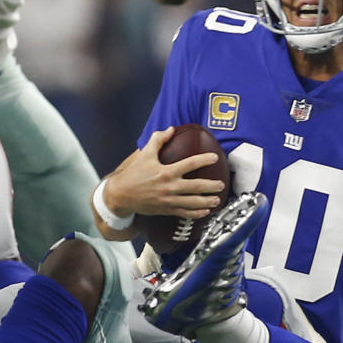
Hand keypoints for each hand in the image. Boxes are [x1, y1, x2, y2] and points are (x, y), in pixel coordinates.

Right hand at [106, 127, 223, 217]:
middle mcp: (169, 187)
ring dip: (207, 202)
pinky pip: (184, 213)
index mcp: (166, 172)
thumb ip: (158, 140)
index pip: (190, 164)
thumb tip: (171, 129)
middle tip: (221, 184)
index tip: (214, 158)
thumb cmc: (134, 174)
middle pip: (196, 187)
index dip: (204, 160)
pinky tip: (205, 211)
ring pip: (192, 203)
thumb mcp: (145, 154)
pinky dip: (196, 213)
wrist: (121, 195)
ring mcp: (169, 200)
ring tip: (217, 200)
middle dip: (211, 186)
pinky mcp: (166, 210)